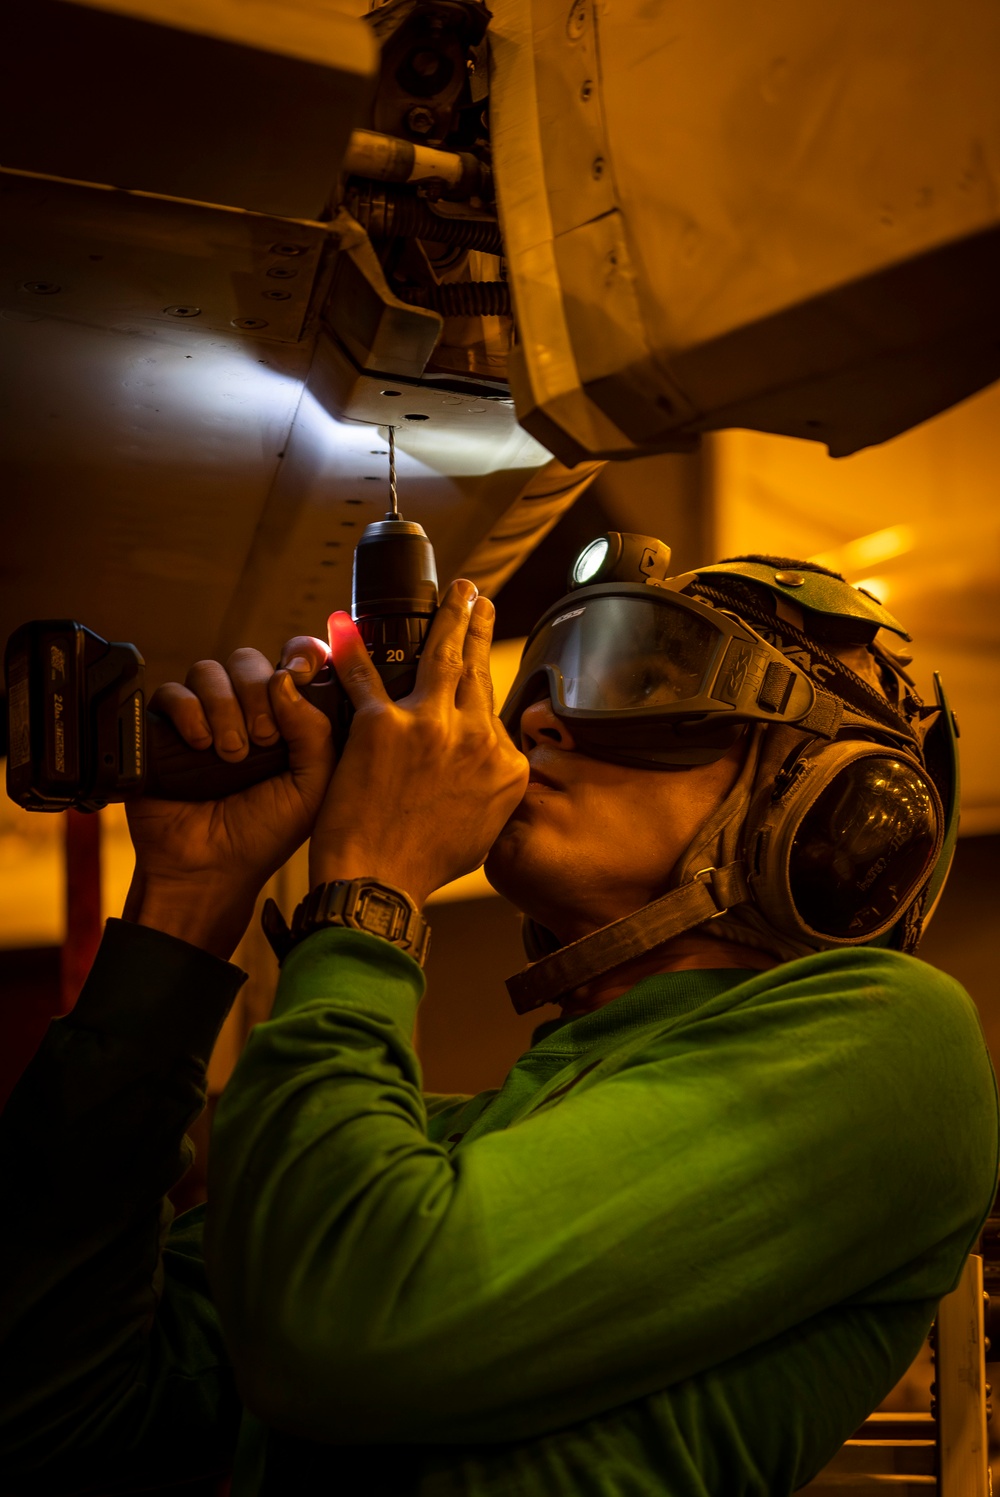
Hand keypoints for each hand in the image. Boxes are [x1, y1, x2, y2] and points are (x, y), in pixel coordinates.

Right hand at [124, 645, 334, 957]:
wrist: (211, 869)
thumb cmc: (266, 833)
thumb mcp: (312, 787)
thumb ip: (316, 732)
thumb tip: (285, 678)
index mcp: (288, 718)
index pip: (296, 660)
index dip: (301, 654)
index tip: (301, 670)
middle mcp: (246, 710)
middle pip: (250, 661)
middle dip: (258, 692)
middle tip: (263, 738)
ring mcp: (205, 716)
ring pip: (210, 670)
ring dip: (224, 706)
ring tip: (231, 753)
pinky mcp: (166, 727)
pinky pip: (172, 692)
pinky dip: (189, 711)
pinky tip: (201, 744)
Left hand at [308, 582, 528, 906]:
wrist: (381, 885)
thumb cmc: (424, 867)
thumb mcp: (484, 830)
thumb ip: (490, 790)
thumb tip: (488, 771)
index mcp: (502, 765)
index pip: (492, 714)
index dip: (480, 687)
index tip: (478, 663)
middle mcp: (474, 738)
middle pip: (477, 670)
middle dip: (478, 627)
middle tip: (477, 599)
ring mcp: (429, 726)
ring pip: (443, 656)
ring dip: (448, 618)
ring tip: (454, 594)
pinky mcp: (381, 726)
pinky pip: (364, 676)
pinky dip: (350, 647)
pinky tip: (343, 623)